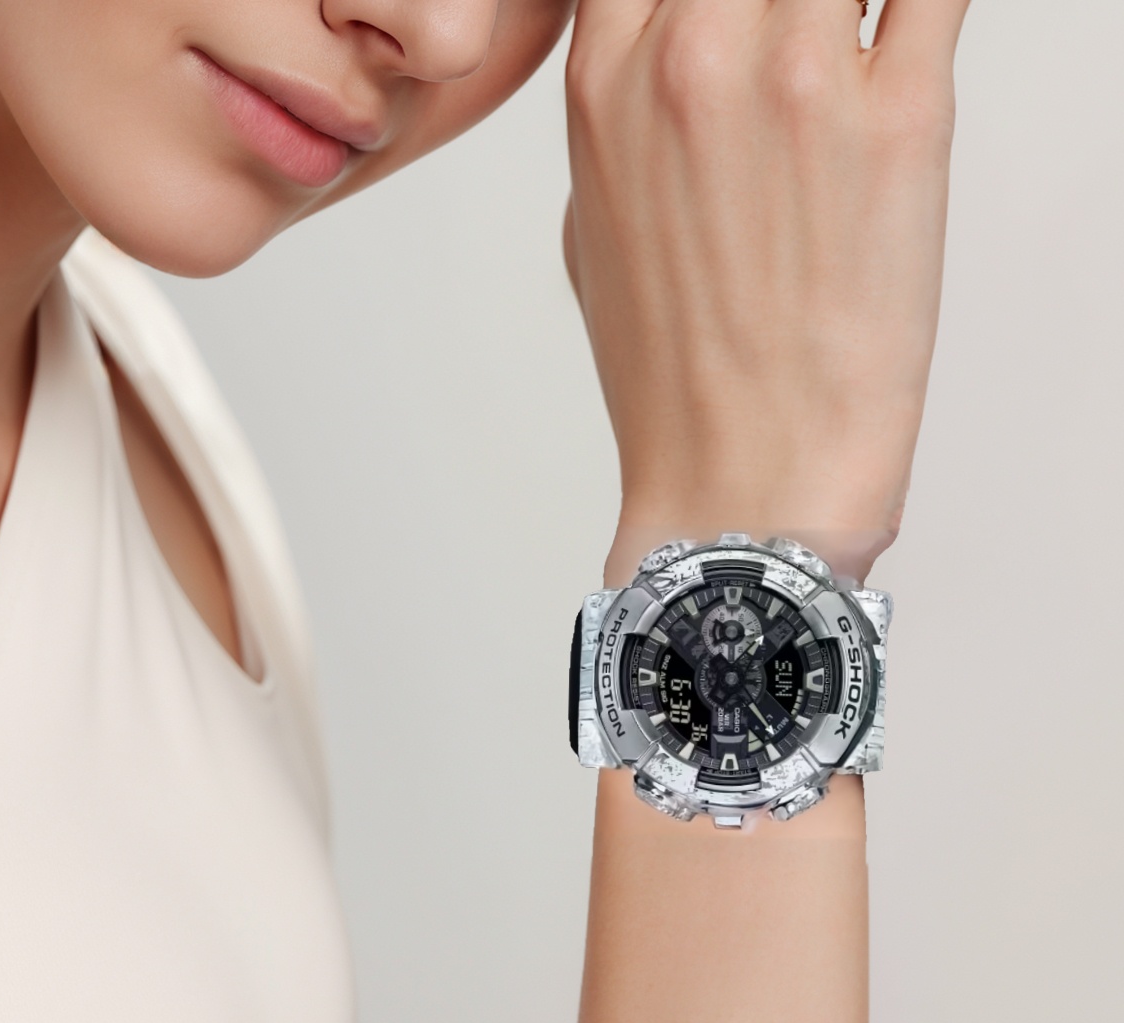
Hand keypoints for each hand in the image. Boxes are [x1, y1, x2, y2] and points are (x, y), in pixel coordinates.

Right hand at [563, 0, 971, 584]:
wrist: (739, 479)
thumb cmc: (670, 378)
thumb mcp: (592, 231)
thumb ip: (624, 119)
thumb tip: (667, 67)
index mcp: (604, 84)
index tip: (732, 19)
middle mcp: (692, 57)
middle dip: (774, 0)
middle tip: (800, 51)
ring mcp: (799, 77)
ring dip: (843, 8)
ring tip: (849, 65)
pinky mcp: (906, 118)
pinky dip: (925, 6)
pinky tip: (908, 44)